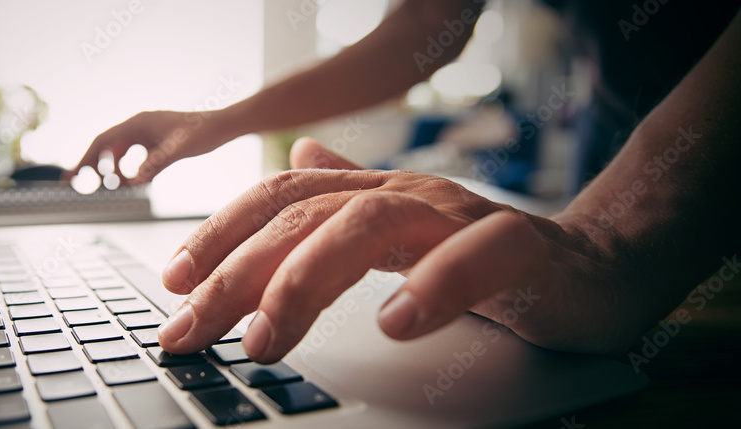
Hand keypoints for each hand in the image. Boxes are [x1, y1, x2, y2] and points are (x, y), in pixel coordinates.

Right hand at [69, 110, 237, 184]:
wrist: (222, 126)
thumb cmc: (202, 132)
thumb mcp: (178, 149)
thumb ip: (156, 164)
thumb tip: (134, 181)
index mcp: (138, 124)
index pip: (103, 141)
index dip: (86, 159)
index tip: (73, 175)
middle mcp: (138, 127)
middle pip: (107, 147)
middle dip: (93, 166)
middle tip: (78, 185)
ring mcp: (147, 135)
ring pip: (119, 153)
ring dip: (112, 170)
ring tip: (109, 187)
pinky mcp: (156, 143)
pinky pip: (134, 157)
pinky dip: (130, 170)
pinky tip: (132, 183)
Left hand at [156, 137, 644, 362]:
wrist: (594, 264)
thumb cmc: (488, 256)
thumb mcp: (404, 229)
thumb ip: (350, 199)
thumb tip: (300, 158)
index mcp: (372, 196)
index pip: (280, 201)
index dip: (221, 235)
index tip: (173, 285)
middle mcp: (406, 195)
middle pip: (305, 218)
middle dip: (238, 273)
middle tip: (193, 328)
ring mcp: (462, 216)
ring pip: (370, 225)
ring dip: (308, 281)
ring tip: (267, 337)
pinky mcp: (524, 248)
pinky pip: (479, 254)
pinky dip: (434, 284)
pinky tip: (397, 324)